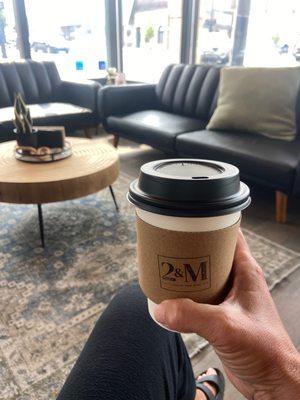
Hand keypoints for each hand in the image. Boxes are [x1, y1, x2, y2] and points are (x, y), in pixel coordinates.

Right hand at [154, 230, 299, 399]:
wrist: (272, 380)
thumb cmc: (266, 351)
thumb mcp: (226, 326)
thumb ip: (193, 315)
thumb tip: (163, 308)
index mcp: (246, 272)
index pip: (230, 235)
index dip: (210, 225)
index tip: (188, 222)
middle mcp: (238, 281)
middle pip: (212, 253)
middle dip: (191, 249)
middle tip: (170, 246)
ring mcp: (230, 298)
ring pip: (204, 275)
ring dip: (187, 273)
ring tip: (166, 269)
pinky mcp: (221, 314)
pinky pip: (201, 297)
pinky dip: (186, 295)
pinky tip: (173, 298)